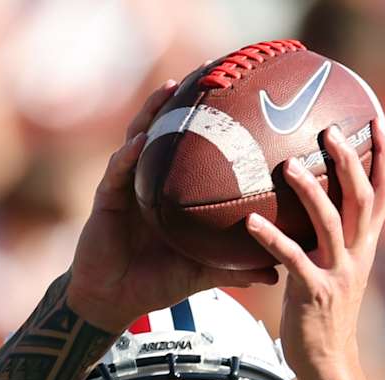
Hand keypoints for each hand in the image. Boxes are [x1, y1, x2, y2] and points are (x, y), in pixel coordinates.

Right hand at [65, 81, 278, 331]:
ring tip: (170, 90)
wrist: (113, 300)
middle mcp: (150, 182)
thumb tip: (277, 272)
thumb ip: (234, 267)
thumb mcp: (200, 273)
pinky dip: (128, 156)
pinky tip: (140, 142)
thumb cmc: (155, 282)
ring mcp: (127, 187)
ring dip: (152, 113)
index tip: (236, 99)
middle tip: (205, 74)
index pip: (193, 151)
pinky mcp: (106, 199)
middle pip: (166, 133)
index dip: (209, 124)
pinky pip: (117, 172)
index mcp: (172, 193)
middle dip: (182, 102)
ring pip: (138, 139)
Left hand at [245, 120, 384, 379]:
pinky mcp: (315, 293)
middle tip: (329, 130)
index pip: (384, 192)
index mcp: (365, 245)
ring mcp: (338, 273)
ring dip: (310, 191)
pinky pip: (292, 260)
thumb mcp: (333, 270)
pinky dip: (271, 239)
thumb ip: (326, 238)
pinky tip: (249, 223)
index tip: (377, 120)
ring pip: (331, 222)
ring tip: (288, 166)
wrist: (328, 363)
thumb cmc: (321, 315)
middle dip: (350, 161)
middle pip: (363, 198)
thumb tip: (303, 203)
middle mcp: (358, 254)